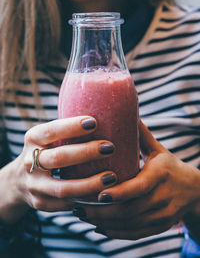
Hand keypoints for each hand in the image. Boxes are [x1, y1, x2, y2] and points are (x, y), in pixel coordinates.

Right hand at [0, 116, 116, 222]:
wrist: (18, 180)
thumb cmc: (45, 151)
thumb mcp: (47, 137)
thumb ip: (66, 130)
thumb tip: (104, 115)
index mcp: (33, 139)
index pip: (51, 130)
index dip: (72, 127)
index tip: (94, 122)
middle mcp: (30, 161)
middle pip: (59, 158)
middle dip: (86, 153)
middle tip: (110, 148)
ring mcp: (34, 185)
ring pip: (63, 188)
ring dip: (90, 184)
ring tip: (112, 177)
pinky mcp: (40, 203)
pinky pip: (66, 205)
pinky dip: (86, 201)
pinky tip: (103, 195)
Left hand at [74, 120, 199, 239]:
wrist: (194, 191)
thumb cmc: (170, 167)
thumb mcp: (158, 150)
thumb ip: (141, 134)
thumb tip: (125, 111)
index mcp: (160, 175)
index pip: (138, 187)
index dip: (118, 193)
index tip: (97, 194)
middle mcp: (163, 197)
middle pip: (129, 210)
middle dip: (101, 212)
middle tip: (77, 207)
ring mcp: (162, 215)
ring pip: (129, 225)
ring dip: (103, 223)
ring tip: (81, 215)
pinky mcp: (159, 226)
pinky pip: (135, 234)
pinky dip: (114, 233)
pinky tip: (97, 227)